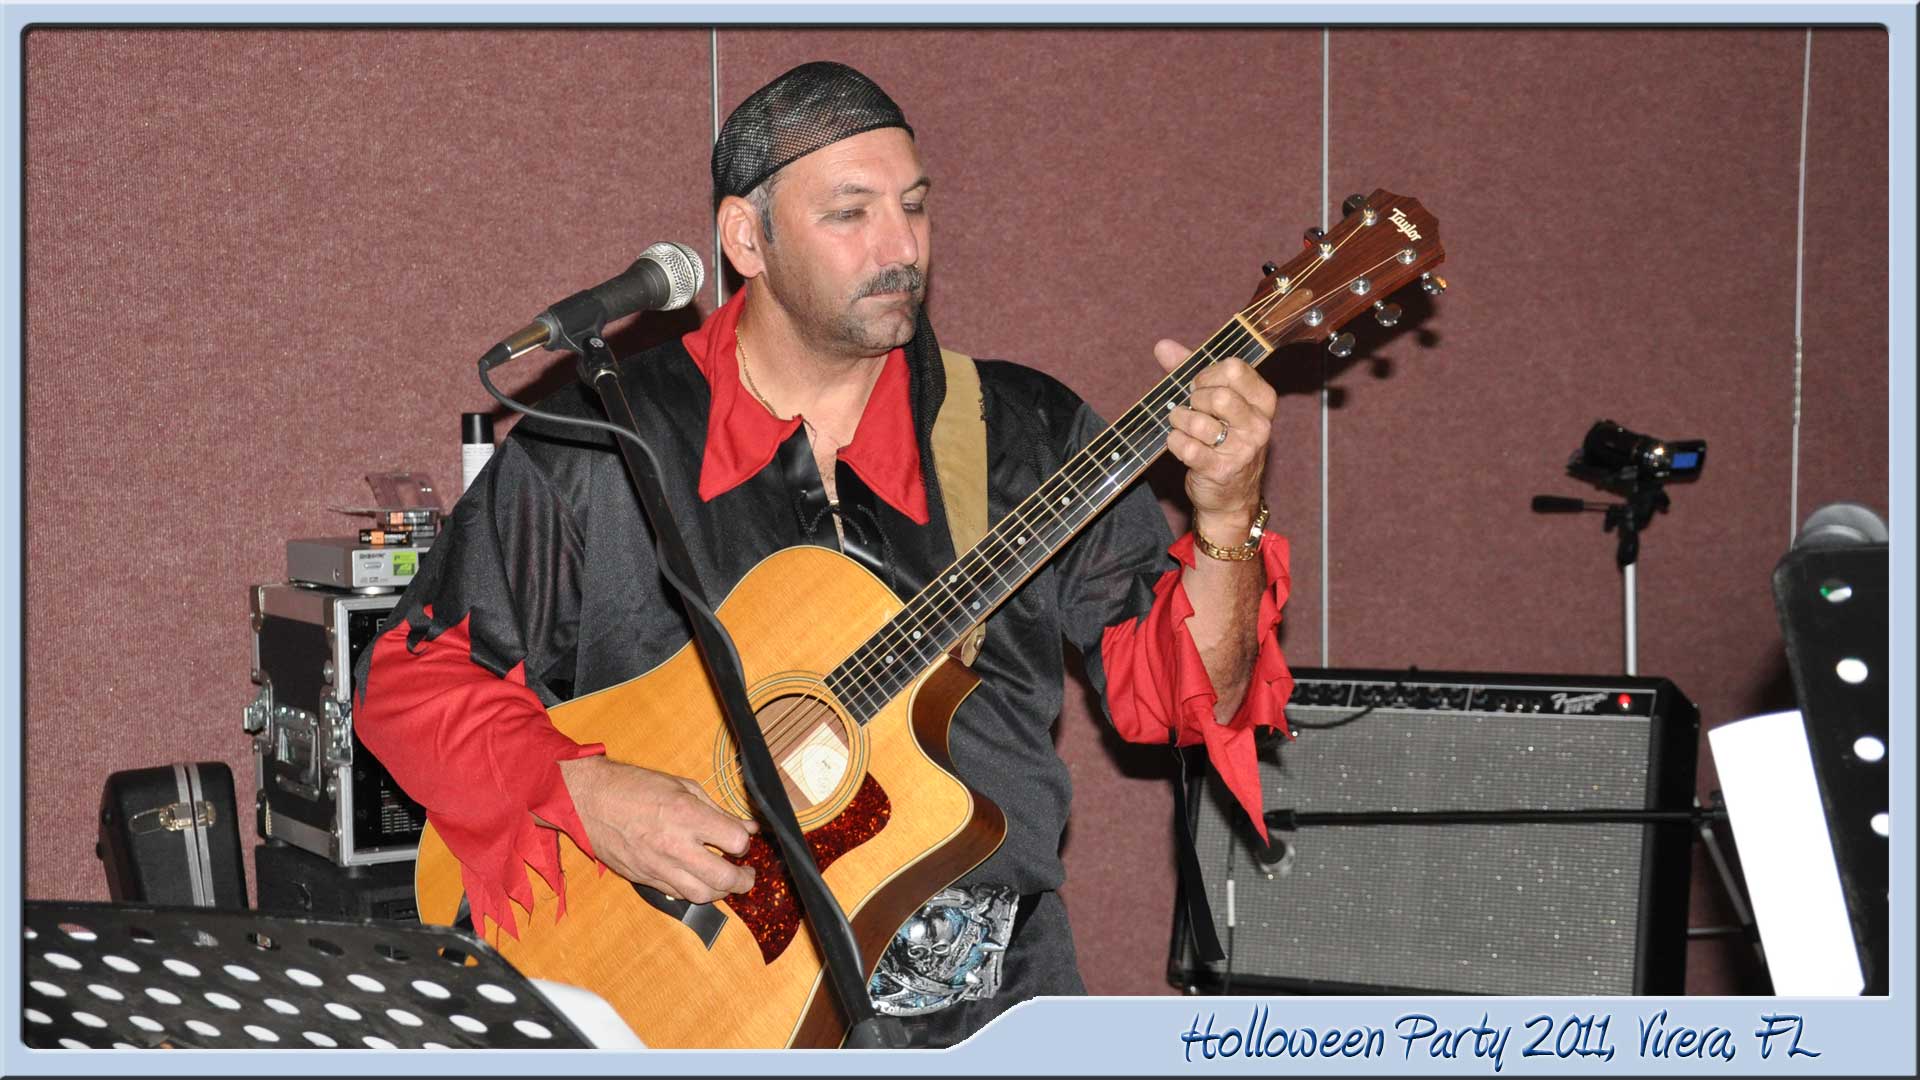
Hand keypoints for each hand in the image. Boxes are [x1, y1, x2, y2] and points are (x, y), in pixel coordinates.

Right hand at [557, 756, 756, 902]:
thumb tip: (747, 826)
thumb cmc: (635, 787)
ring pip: (702, 894)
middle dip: (743, 880)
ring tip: (726, 882)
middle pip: (724, 878)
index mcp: (687, 815)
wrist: (589, 800)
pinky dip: (694, 891)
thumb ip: (718, 810)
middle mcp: (675, 845)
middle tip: (747, 875)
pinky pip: (677, 894)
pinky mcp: (644, 879)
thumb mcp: (683, 786)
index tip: (742, 840)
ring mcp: (658, 866)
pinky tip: (698, 880)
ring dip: (721, 892)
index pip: (735, 841)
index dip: (744, 843)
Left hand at [1154, 338, 1276, 539]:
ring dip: (1179, 421)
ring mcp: (1243, 450)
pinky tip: (1180, 446)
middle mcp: (1259, 425)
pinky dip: (1174, 443)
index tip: (1200, 386)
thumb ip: (1189, 371)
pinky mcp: (1221, 471)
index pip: (1234, 369)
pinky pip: (1186, 447)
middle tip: (1191, 409)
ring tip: (1182, 427)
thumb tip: (1162, 346)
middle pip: (1218, 394)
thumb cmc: (1222, 442)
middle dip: (1193, 400)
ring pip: (1199, 421)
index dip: (1207, 374)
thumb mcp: (1215, 404)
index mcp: (1263, 401)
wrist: (1230, 497)